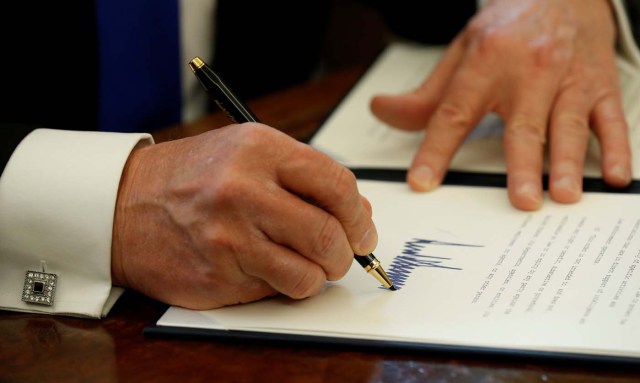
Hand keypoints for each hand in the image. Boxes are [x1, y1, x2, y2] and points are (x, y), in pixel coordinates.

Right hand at [110, 123, 376, 308]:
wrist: (124, 205)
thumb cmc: (192, 178)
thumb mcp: (249, 153)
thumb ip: (305, 177)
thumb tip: (360, 212)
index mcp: (259, 149)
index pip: (337, 184)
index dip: (359, 215)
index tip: (363, 231)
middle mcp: (244, 190)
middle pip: (329, 234)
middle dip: (347, 253)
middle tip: (343, 256)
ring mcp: (229, 236)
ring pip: (309, 273)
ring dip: (319, 276)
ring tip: (305, 264)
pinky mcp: (218, 275)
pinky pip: (277, 291)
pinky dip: (286, 287)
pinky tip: (270, 271)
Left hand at [370, 0, 631, 209]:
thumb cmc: (507, 29)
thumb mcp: (461, 53)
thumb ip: (425, 93)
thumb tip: (381, 110)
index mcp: (486, 63)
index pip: (454, 113)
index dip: (436, 150)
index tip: (422, 182)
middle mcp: (529, 70)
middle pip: (522, 125)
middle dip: (523, 164)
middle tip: (522, 200)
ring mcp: (569, 78)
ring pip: (569, 124)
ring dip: (569, 162)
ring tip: (565, 195)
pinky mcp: (600, 85)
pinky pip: (611, 119)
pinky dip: (617, 148)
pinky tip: (616, 174)